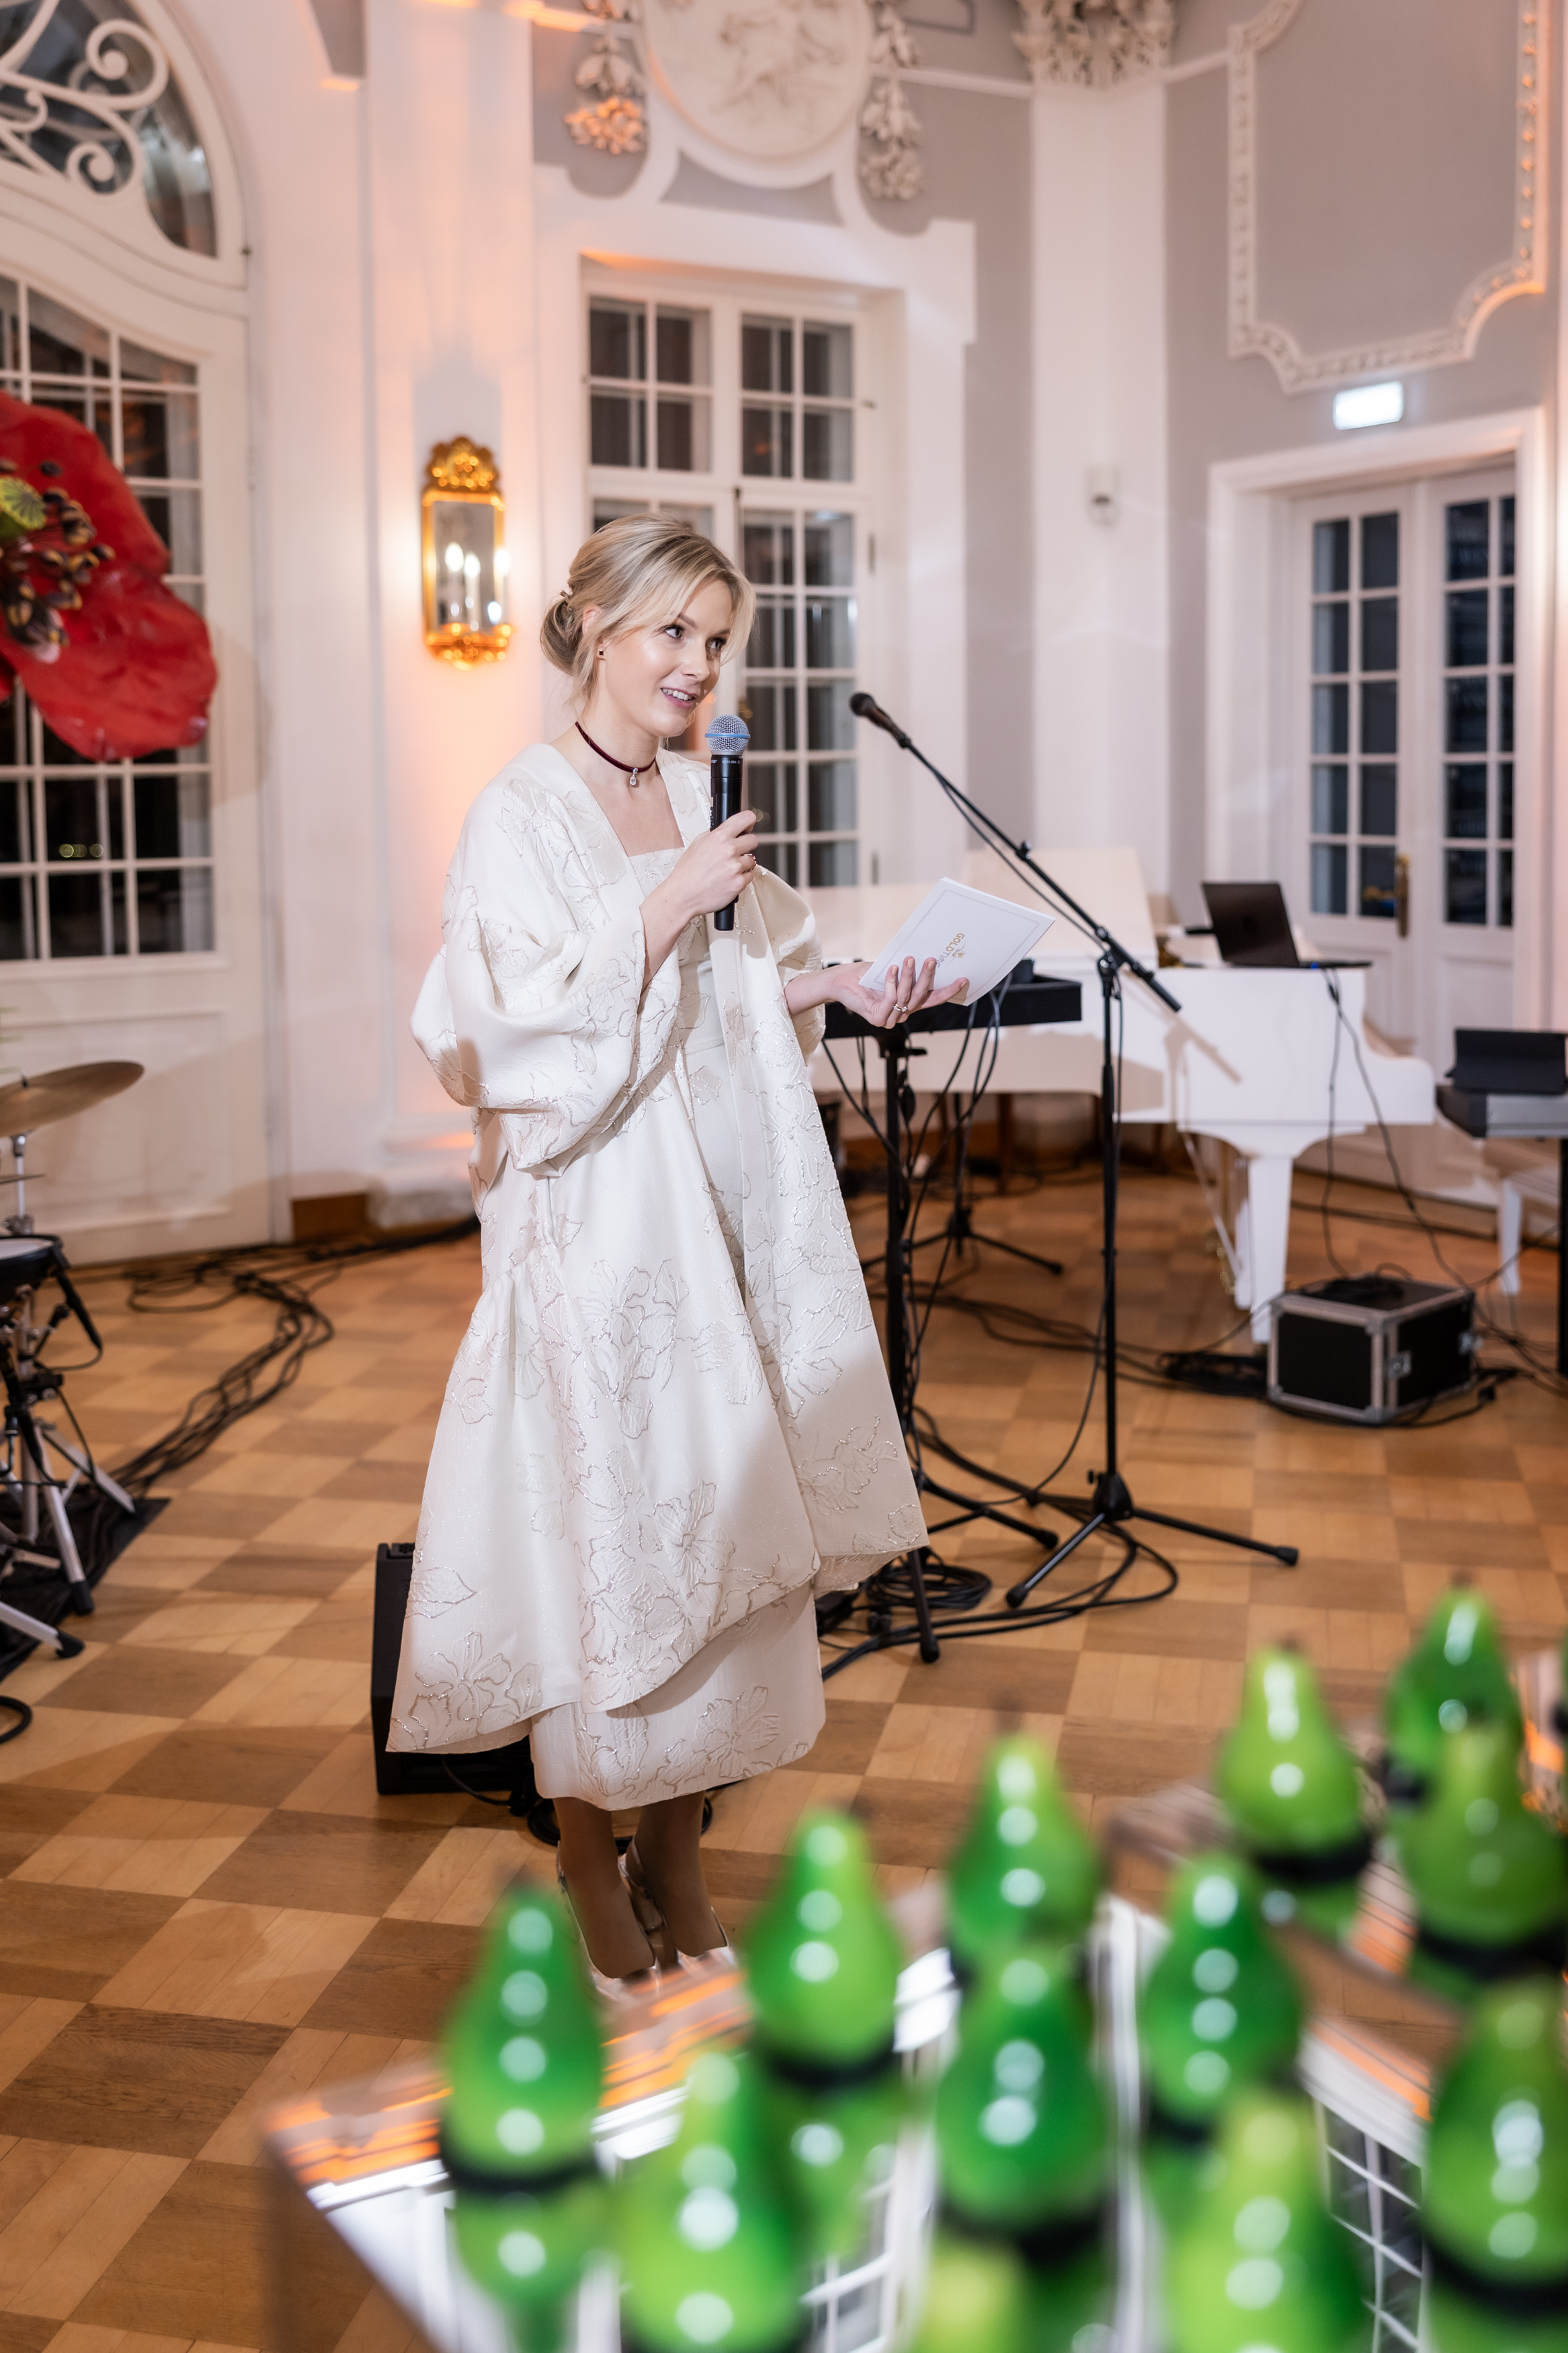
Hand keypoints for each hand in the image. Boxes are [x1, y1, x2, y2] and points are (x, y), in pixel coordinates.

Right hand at [669, 809, 760, 920]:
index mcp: (719, 836)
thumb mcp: (697, 844)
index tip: (747, 828)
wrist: (683, 895)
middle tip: (735, 853)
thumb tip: (728, 829)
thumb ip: (714, 834)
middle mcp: (729, 849)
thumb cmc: (687, 872)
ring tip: (726, 870)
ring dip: (742, 864)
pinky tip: (727, 880)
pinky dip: (741, 878)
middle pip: (753, 840)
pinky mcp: (739, 883)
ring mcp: (736, 867)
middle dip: (746, 846)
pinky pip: (749, 876)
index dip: (748, 822)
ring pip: (751, 860)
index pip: (746, 818)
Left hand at [837, 955, 964, 1029]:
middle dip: (928, 977)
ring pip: (906, 997)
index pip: (931, 999)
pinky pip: (891, 999)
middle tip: (932, 960)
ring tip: (909, 959)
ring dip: (909, 976)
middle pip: (921, 997)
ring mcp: (889, 1018)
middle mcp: (901, 1013)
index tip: (962, 979)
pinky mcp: (877, 1018)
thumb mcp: (892, 970)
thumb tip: (929, 956)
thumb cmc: (865, 975)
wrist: (840, 980)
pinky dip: (892, 983)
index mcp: (907, 1004)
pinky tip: (892, 969)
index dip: (947, 991)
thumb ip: (908, 971)